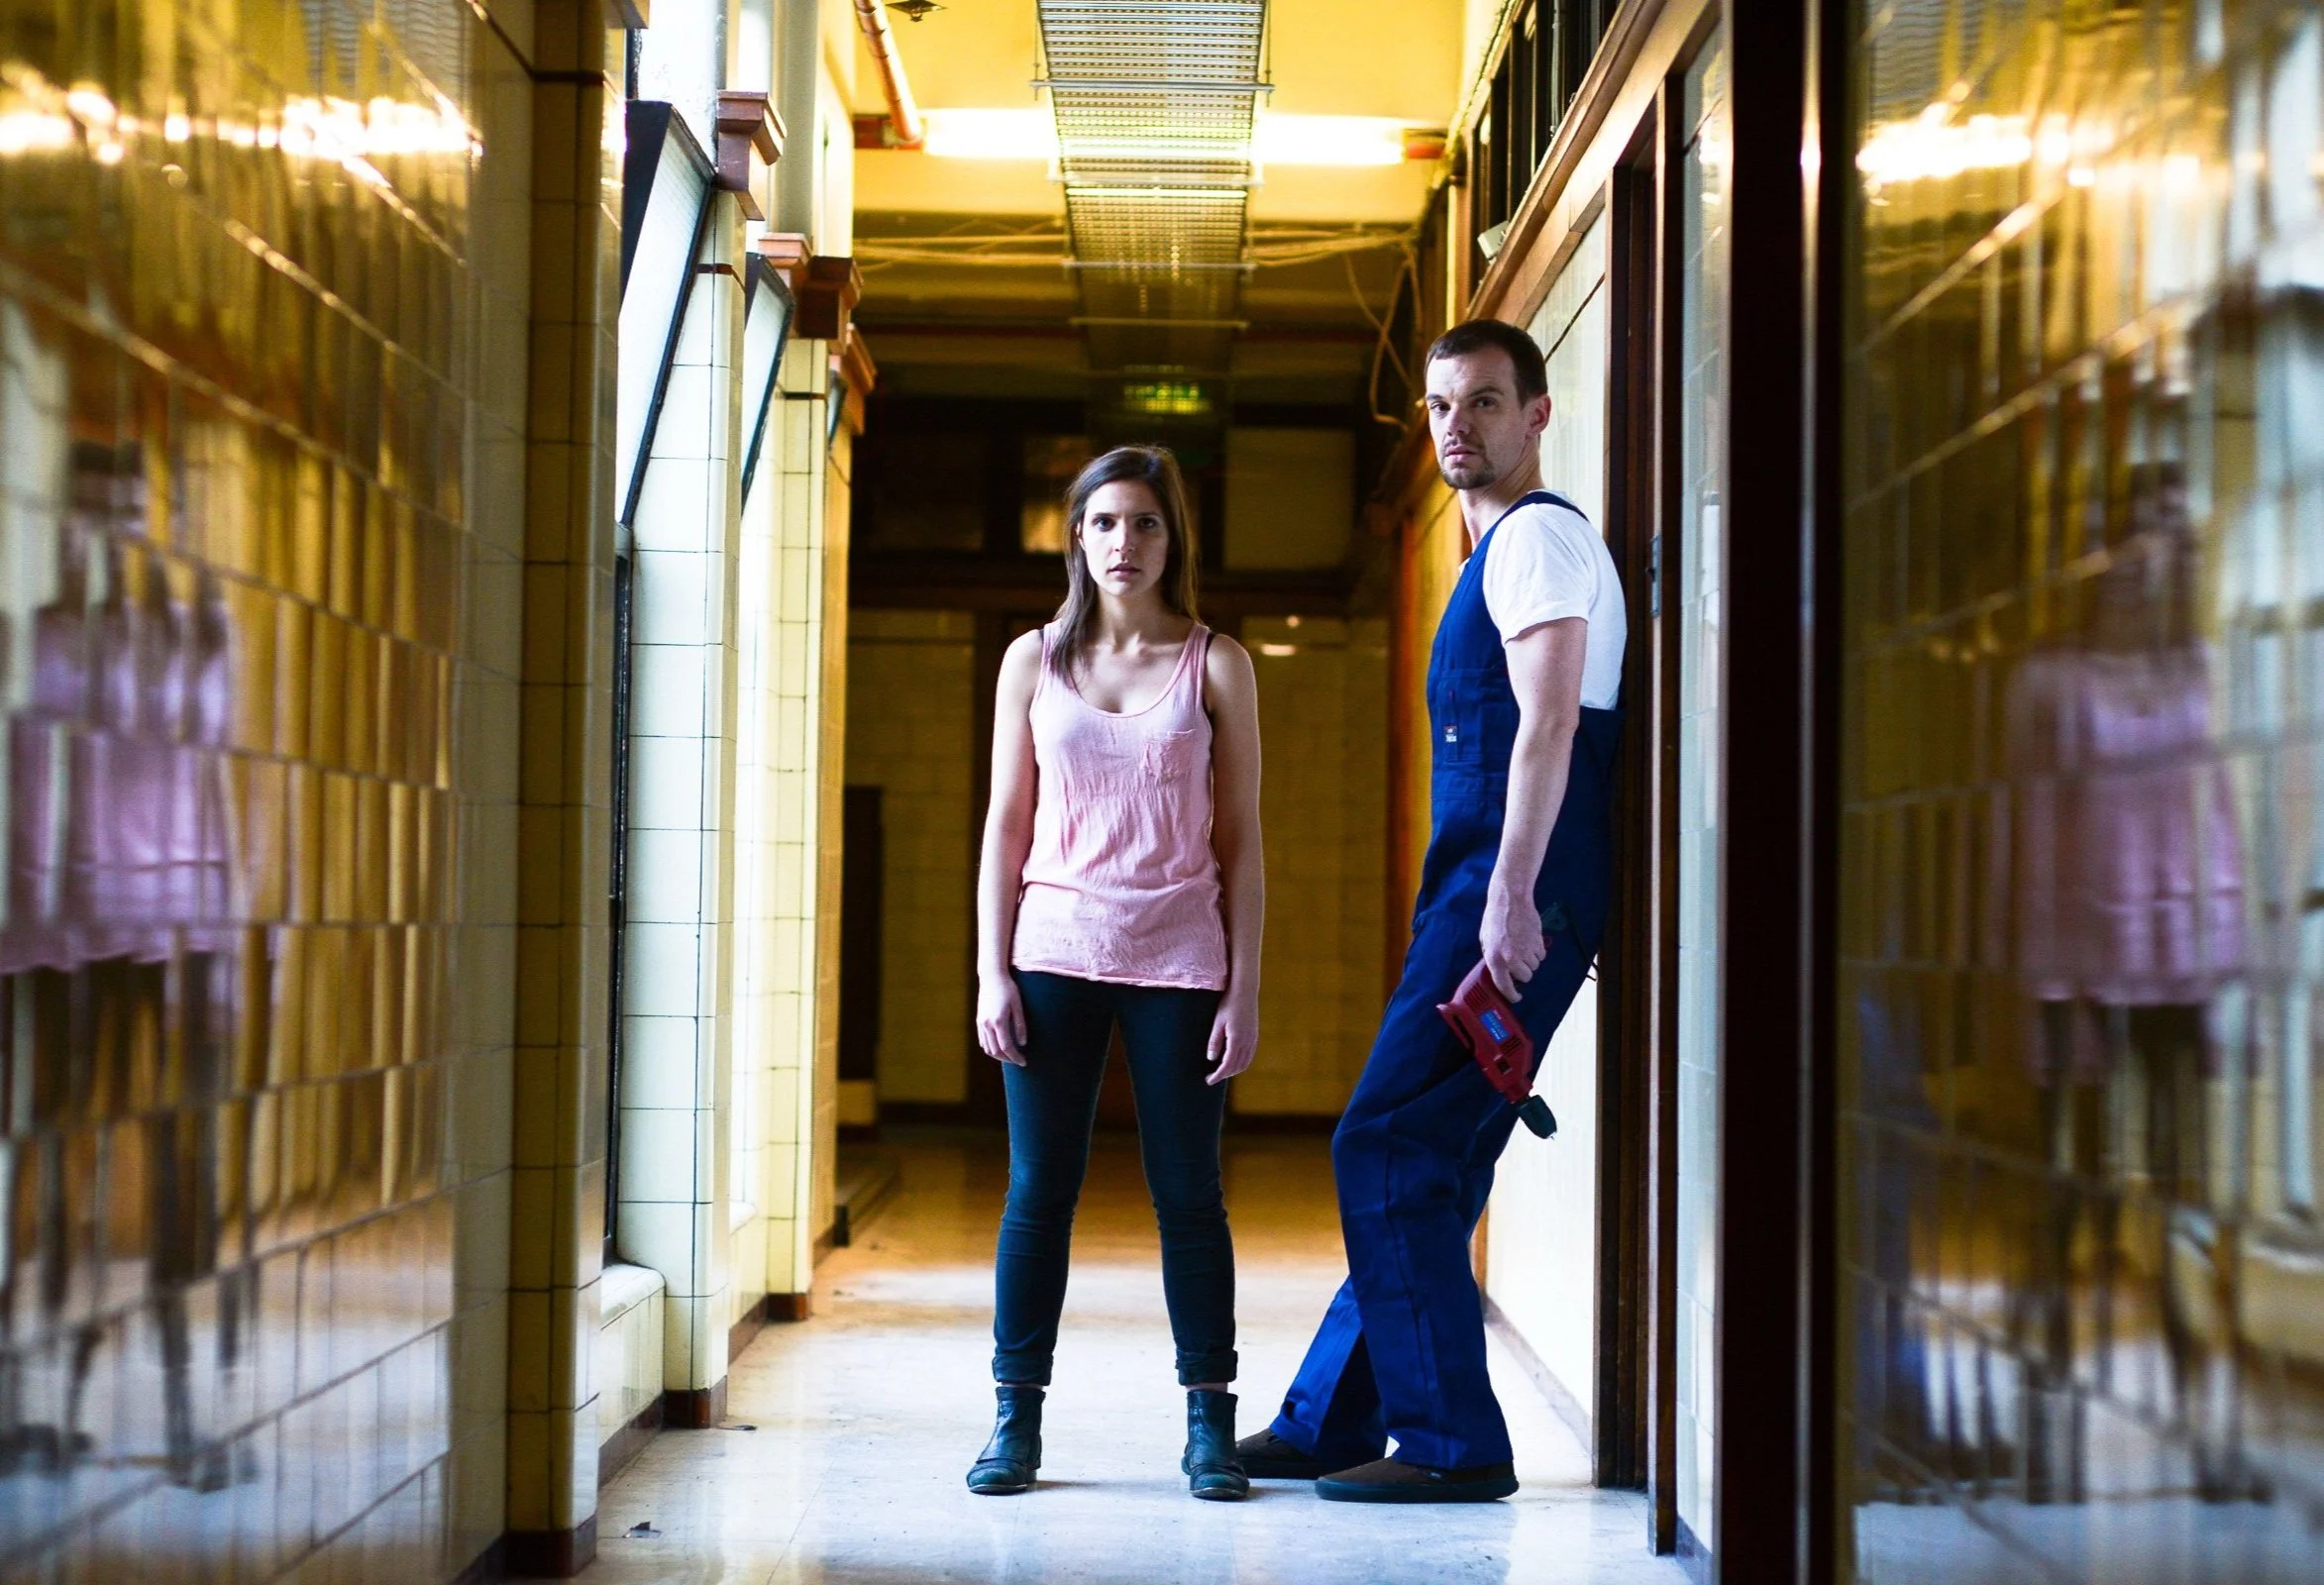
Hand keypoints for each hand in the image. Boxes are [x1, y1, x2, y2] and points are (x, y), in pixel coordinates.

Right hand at [976, 973, 1027, 1065]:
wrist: (991, 976)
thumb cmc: (1008, 989)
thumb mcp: (1018, 1005)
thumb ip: (1020, 1025)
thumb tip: (1022, 1043)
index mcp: (998, 1021)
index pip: (1006, 1047)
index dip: (1015, 1057)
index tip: (1024, 1062)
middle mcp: (987, 1024)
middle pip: (995, 1051)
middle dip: (1007, 1059)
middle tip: (1018, 1060)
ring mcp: (980, 1023)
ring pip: (987, 1048)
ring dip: (998, 1055)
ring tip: (1010, 1055)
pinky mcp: (978, 1020)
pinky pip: (982, 1041)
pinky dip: (990, 1048)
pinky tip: (999, 1047)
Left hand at [1205, 993, 1257, 1085]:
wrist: (1245, 991)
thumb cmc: (1228, 1004)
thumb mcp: (1218, 1022)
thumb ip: (1214, 1041)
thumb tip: (1210, 1059)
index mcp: (1237, 1040)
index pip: (1227, 1065)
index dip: (1217, 1075)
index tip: (1208, 1080)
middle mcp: (1247, 1042)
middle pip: (1237, 1067)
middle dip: (1224, 1075)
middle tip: (1211, 1077)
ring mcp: (1253, 1040)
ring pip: (1245, 1063)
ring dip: (1233, 1071)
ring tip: (1221, 1072)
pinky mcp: (1254, 1036)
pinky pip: (1249, 1056)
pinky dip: (1241, 1063)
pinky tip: (1233, 1062)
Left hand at [1480, 883, 1545, 1001]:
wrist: (1511, 900)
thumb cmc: (1495, 918)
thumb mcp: (1485, 940)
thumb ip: (1491, 957)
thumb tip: (1498, 971)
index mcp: (1494, 958)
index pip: (1504, 985)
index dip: (1511, 995)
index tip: (1515, 998)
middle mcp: (1511, 958)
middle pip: (1525, 977)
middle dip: (1523, 972)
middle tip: (1518, 961)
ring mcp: (1526, 951)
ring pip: (1534, 966)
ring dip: (1530, 960)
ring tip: (1522, 946)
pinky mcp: (1538, 943)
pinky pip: (1541, 955)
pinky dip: (1537, 951)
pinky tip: (1529, 940)